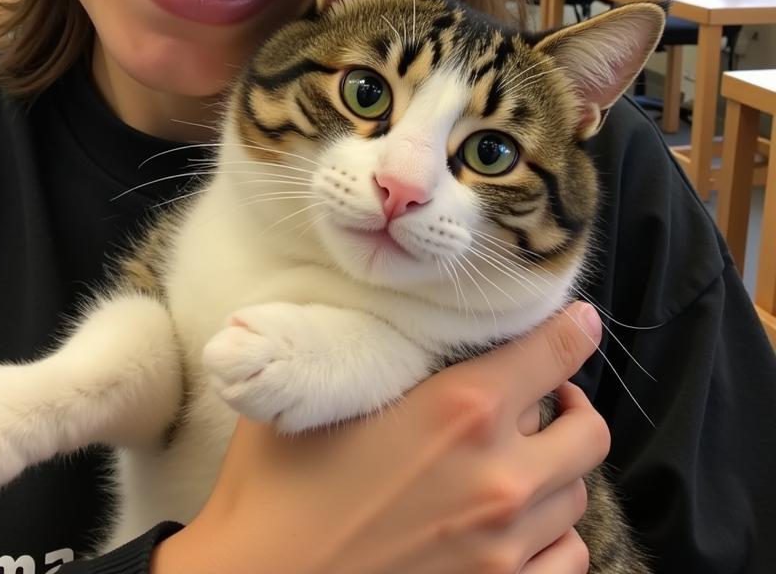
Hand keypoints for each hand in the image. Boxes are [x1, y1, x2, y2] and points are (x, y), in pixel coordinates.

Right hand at [152, 302, 605, 573]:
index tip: (579, 322)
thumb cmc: (277, 489)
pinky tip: (521, 522)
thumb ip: (366, 348)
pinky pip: (567, 558)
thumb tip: (383, 313)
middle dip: (569, 405)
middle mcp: (498, 475)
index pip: (550, 354)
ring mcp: (505, 545)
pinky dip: (554, 533)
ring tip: (521, 459)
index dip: (572, 330)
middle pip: (585, 429)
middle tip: (540, 398)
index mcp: (458, 410)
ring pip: (577, 493)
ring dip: (555, 467)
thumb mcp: (316, 395)